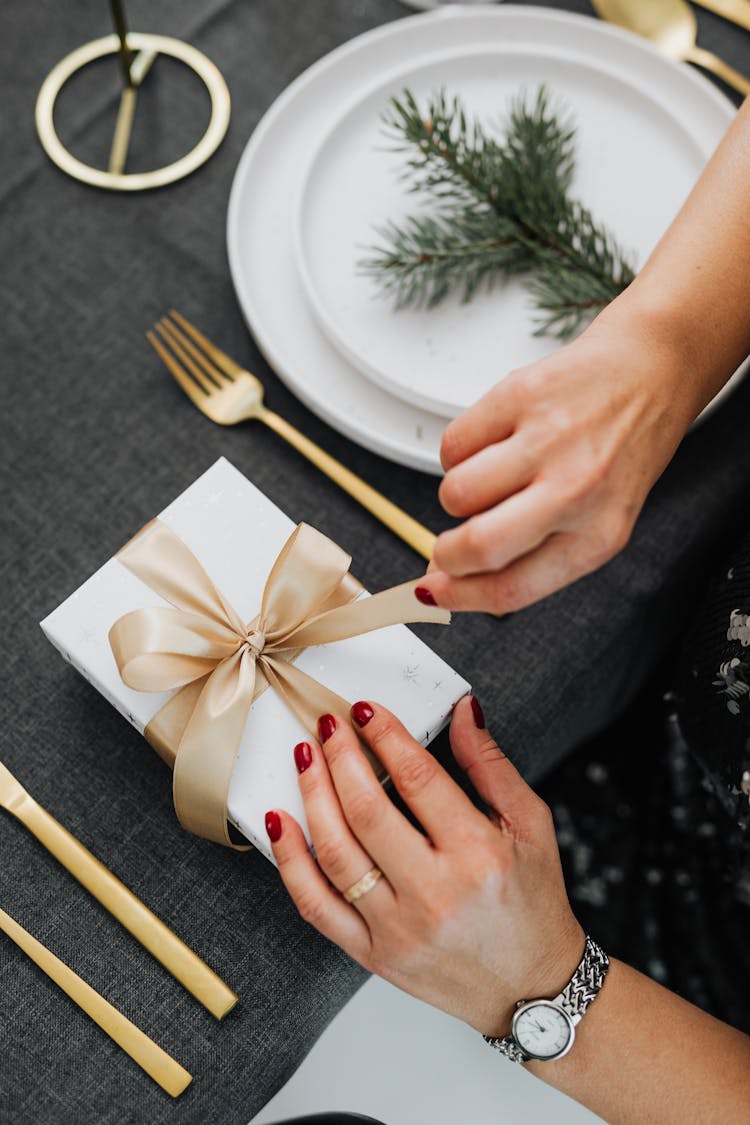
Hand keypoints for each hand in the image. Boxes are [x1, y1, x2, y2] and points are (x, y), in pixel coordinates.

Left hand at [266, 697, 582, 1036]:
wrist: (531, 989)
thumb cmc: (532, 902)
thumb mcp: (530, 825)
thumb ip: (490, 764)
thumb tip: (463, 710)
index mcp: (478, 854)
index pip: (419, 779)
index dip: (385, 736)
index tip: (364, 709)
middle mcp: (436, 893)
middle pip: (368, 811)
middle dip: (341, 756)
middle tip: (327, 723)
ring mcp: (399, 929)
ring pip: (337, 853)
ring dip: (312, 796)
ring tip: (305, 757)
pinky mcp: (373, 955)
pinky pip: (317, 906)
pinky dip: (290, 862)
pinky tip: (280, 821)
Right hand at [421, 302, 697, 614]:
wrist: (650, 373)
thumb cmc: (620, 452)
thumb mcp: (596, 520)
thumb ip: (529, 554)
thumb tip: (445, 578)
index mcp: (598, 535)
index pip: (512, 588)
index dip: (459, 597)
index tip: (434, 593)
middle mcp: (577, 490)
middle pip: (479, 546)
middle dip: (445, 555)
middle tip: (446, 547)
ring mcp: (548, 440)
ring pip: (456, 493)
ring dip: (456, 495)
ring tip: (488, 480)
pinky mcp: (521, 396)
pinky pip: (454, 443)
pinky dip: (459, 451)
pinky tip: (491, 444)